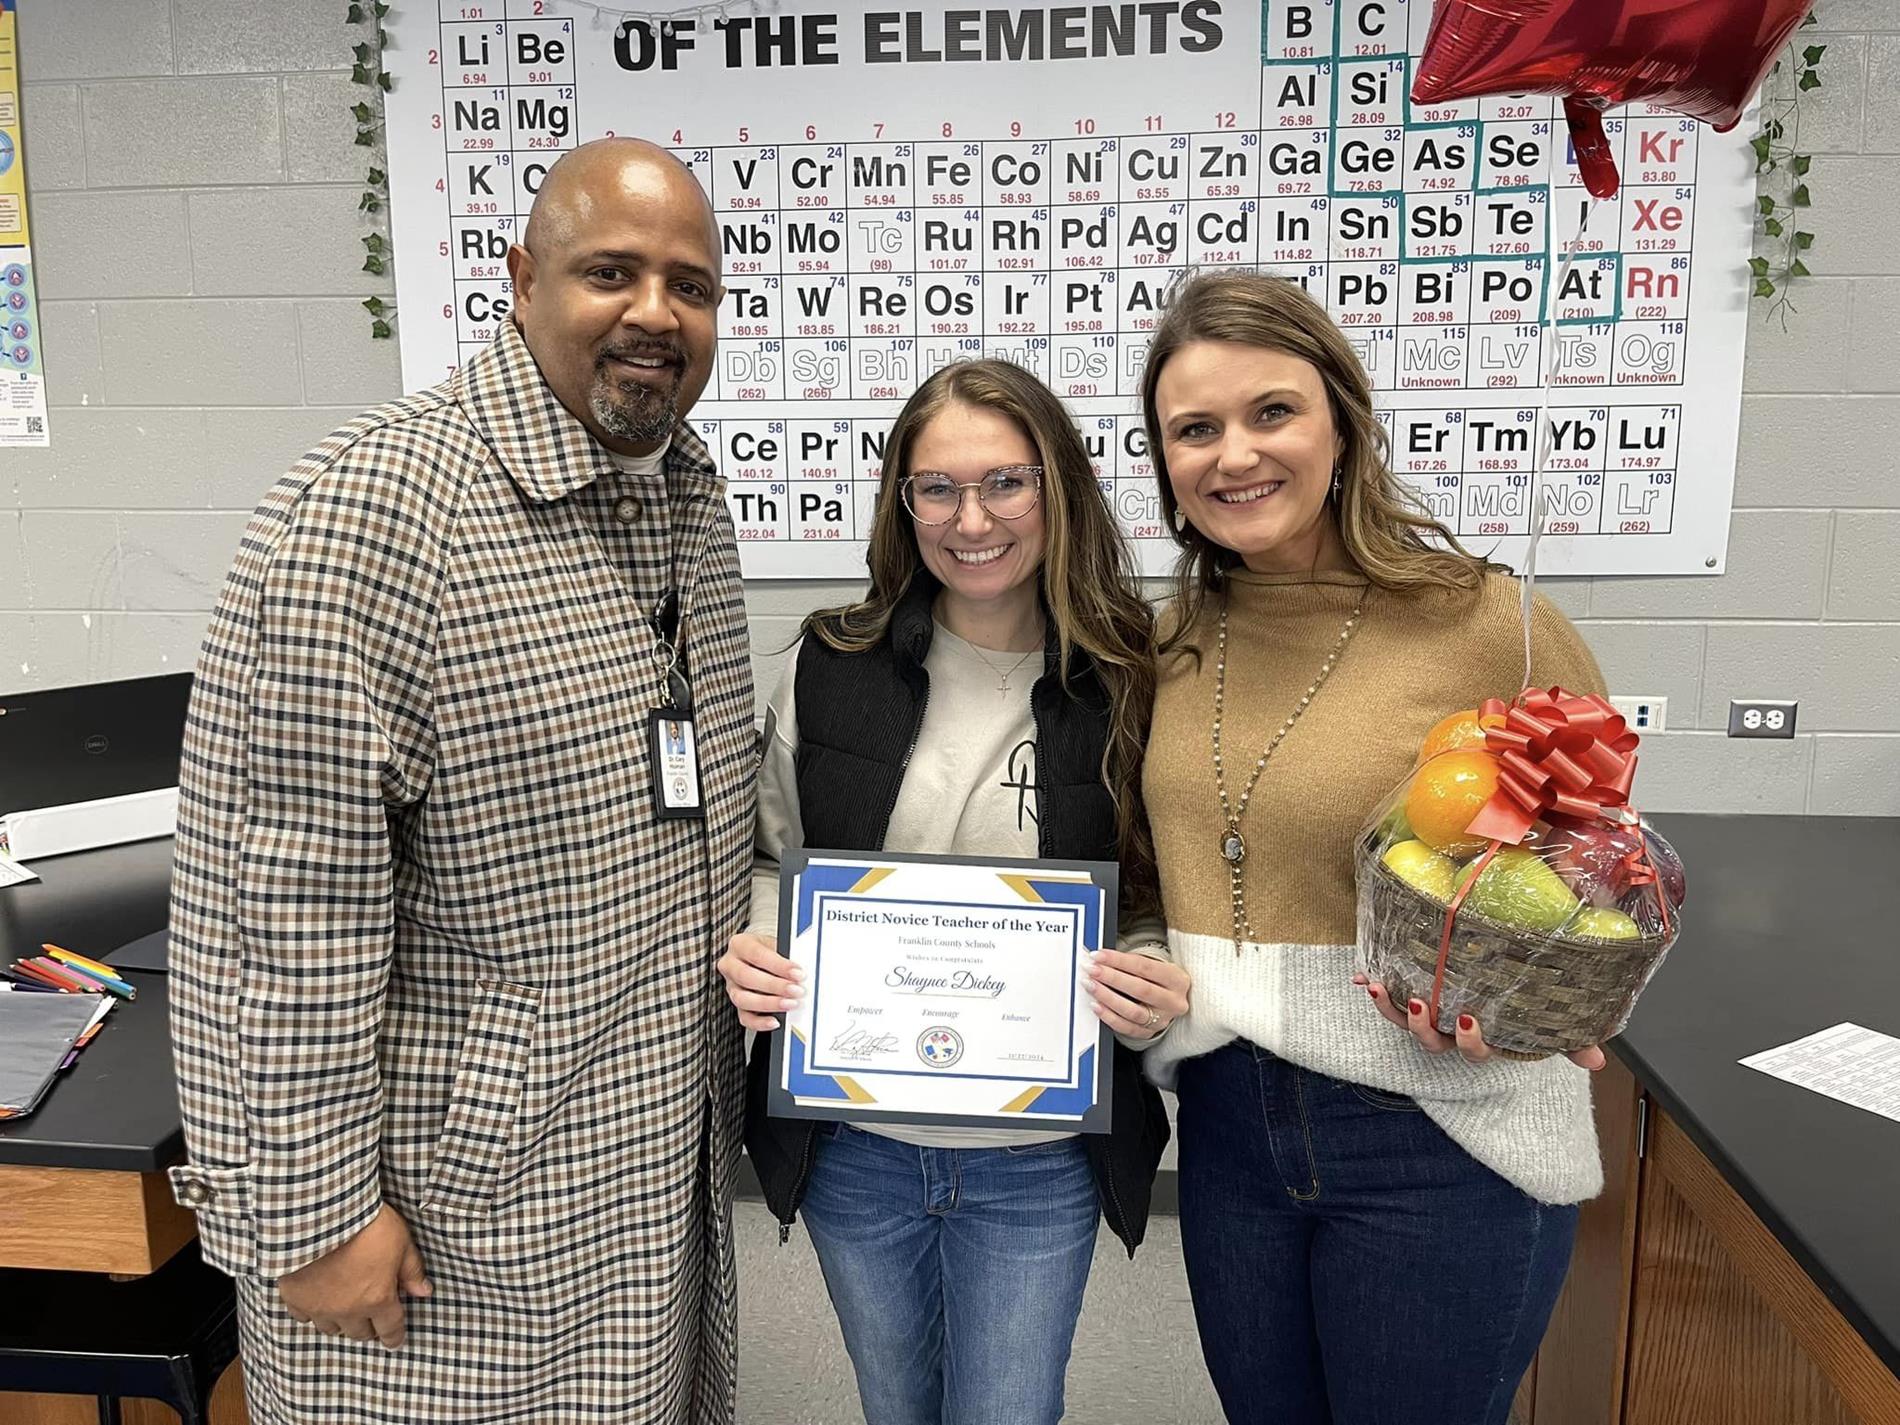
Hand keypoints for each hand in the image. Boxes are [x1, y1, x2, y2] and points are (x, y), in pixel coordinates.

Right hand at [279, 1203, 431, 1348]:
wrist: (321, 1215)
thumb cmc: (365, 1225)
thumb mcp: (401, 1243)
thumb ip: (412, 1271)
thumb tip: (424, 1292)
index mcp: (377, 1299)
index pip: (390, 1329)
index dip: (394, 1337)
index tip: (395, 1341)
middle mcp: (348, 1310)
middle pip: (360, 1333)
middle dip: (369, 1327)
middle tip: (371, 1316)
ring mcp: (319, 1307)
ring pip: (331, 1328)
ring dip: (341, 1321)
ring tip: (345, 1307)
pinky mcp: (295, 1298)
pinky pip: (303, 1316)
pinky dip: (312, 1311)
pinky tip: (317, 1299)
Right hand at [718, 931, 801, 1031]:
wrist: (762, 958)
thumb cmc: (770, 951)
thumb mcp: (776, 944)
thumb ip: (786, 955)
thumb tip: (803, 968)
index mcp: (740, 944)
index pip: (757, 954)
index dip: (778, 965)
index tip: (798, 973)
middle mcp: (731, 965)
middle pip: (747, 977)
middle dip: (775, 986)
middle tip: (796, 990)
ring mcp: (732, 987)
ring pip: (742, 999)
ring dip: (769, 1004)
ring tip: (790, 1004)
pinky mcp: (737, 1006)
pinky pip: (745, 1018)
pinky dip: (760, 1022)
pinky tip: (775, 1021)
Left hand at [1084, 949, 1190, 1040]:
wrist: (1169, 1001)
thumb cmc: (1157, 980)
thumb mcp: (1154, 967)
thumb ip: (1129, 963)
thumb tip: (1100, 959)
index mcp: (1177, 980)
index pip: (1145, 967)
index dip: (1119, 960)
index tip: (1099, 955)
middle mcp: (1173, 1001)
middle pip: (1140, 989)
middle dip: (1112, 978)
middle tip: (1092, 970)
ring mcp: (1162, 1020)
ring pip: (1133, 1011)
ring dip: (1107, 997)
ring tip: (1091, 986)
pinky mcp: (1149, 1033)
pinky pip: (1126, 1028)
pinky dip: (1109, 1017)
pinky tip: (1096, 1005)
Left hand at [1354, 974, 1606, 1070]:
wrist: (1500, 975)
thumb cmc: (1525, 999)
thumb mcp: (1549, 1019)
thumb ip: (1572, 1039)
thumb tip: (1597, 1062)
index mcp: (1484, 1038)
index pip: (1477, 1051)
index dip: (1471, 1042)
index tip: (1470, 1019)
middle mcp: (1452, 1032)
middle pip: (1433, 1041)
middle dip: (1424, 1026)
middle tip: (1421, 1002)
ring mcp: (1430, 1016)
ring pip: (1406, 1023)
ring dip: (1391, 1009)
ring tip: (1381, 988)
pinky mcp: (1411, 996)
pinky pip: (1390, 999)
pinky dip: (1376, 989)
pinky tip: (1362, 976)